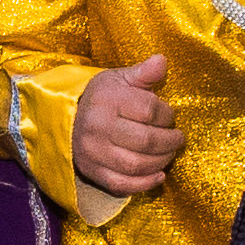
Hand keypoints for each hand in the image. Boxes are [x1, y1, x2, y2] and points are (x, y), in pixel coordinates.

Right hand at [69, 57, 180, 201]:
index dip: (167, 115)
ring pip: (136, 165)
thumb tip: (162, 60)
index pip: (148, 110)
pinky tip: (159, 176)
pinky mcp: (93, 172)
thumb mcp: (119, 79)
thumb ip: (143, 73)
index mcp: (107, 100)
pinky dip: (144, 184)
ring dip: (161, 161)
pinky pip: (122, 185)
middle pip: (145, 140)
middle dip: (169, 142)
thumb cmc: (102, 97)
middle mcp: (98, 127)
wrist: (67, 119)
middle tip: (178, 138)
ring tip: (170, 154)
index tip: (170, 116)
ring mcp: (94, 152)